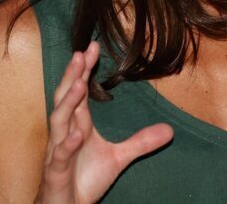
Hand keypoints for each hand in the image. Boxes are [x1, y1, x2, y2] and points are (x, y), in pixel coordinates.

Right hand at [35, 42, 172, 203]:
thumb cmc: (84, 179)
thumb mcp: (119, 158)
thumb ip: (141, 142)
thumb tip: (170, 130)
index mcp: (78, 126)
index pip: (79, 93)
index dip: (84, 71)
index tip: (92, 48)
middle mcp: (65, 134)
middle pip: (65, 99)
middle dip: (72, 76)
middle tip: (81, 53)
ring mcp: (58, 152)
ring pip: (58, 123)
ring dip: (67, 103)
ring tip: (78, 84)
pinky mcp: (56, 173)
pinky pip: (59, 156)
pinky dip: (68, 144)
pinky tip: (77, 133)